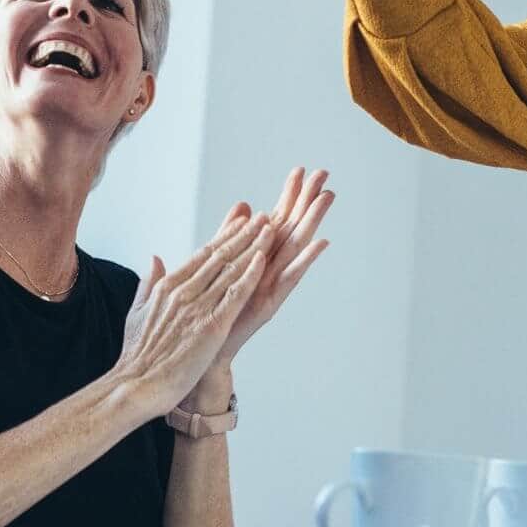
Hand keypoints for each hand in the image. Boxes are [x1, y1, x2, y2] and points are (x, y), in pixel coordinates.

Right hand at [115, 212, 277, 415]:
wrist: (136, 385)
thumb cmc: (137, 356)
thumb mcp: (137, 311)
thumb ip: (149, 282)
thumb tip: (155, 258)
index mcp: (168, 286)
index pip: (202, 254)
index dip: (224, 236)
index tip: (240, 222)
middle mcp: (184, 291)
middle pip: (220, 255)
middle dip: (244, 234)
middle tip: (262, 216)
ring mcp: (198, 307)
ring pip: (231, 270)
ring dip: (252, 247)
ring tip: (269, 229)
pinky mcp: (211, 326)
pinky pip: (235, 295)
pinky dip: (249, 275)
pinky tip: (262, 260)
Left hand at [170, 170, 335, 410]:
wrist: (200, 356)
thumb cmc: (208, 316)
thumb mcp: (217, 267)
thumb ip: (228, 236)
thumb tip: (242, 206)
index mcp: (255, 260)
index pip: (275, 220)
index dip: (288, 195)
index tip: (300, 170)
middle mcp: (268, 271)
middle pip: (292, 228)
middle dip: (306, 200)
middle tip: (323, 173)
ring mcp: (270, 287)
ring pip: (295, 247)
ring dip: (312, 222)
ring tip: (327, 197)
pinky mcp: (268, 304)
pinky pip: (289, 279)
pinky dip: (305, 261)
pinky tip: (320, 243)